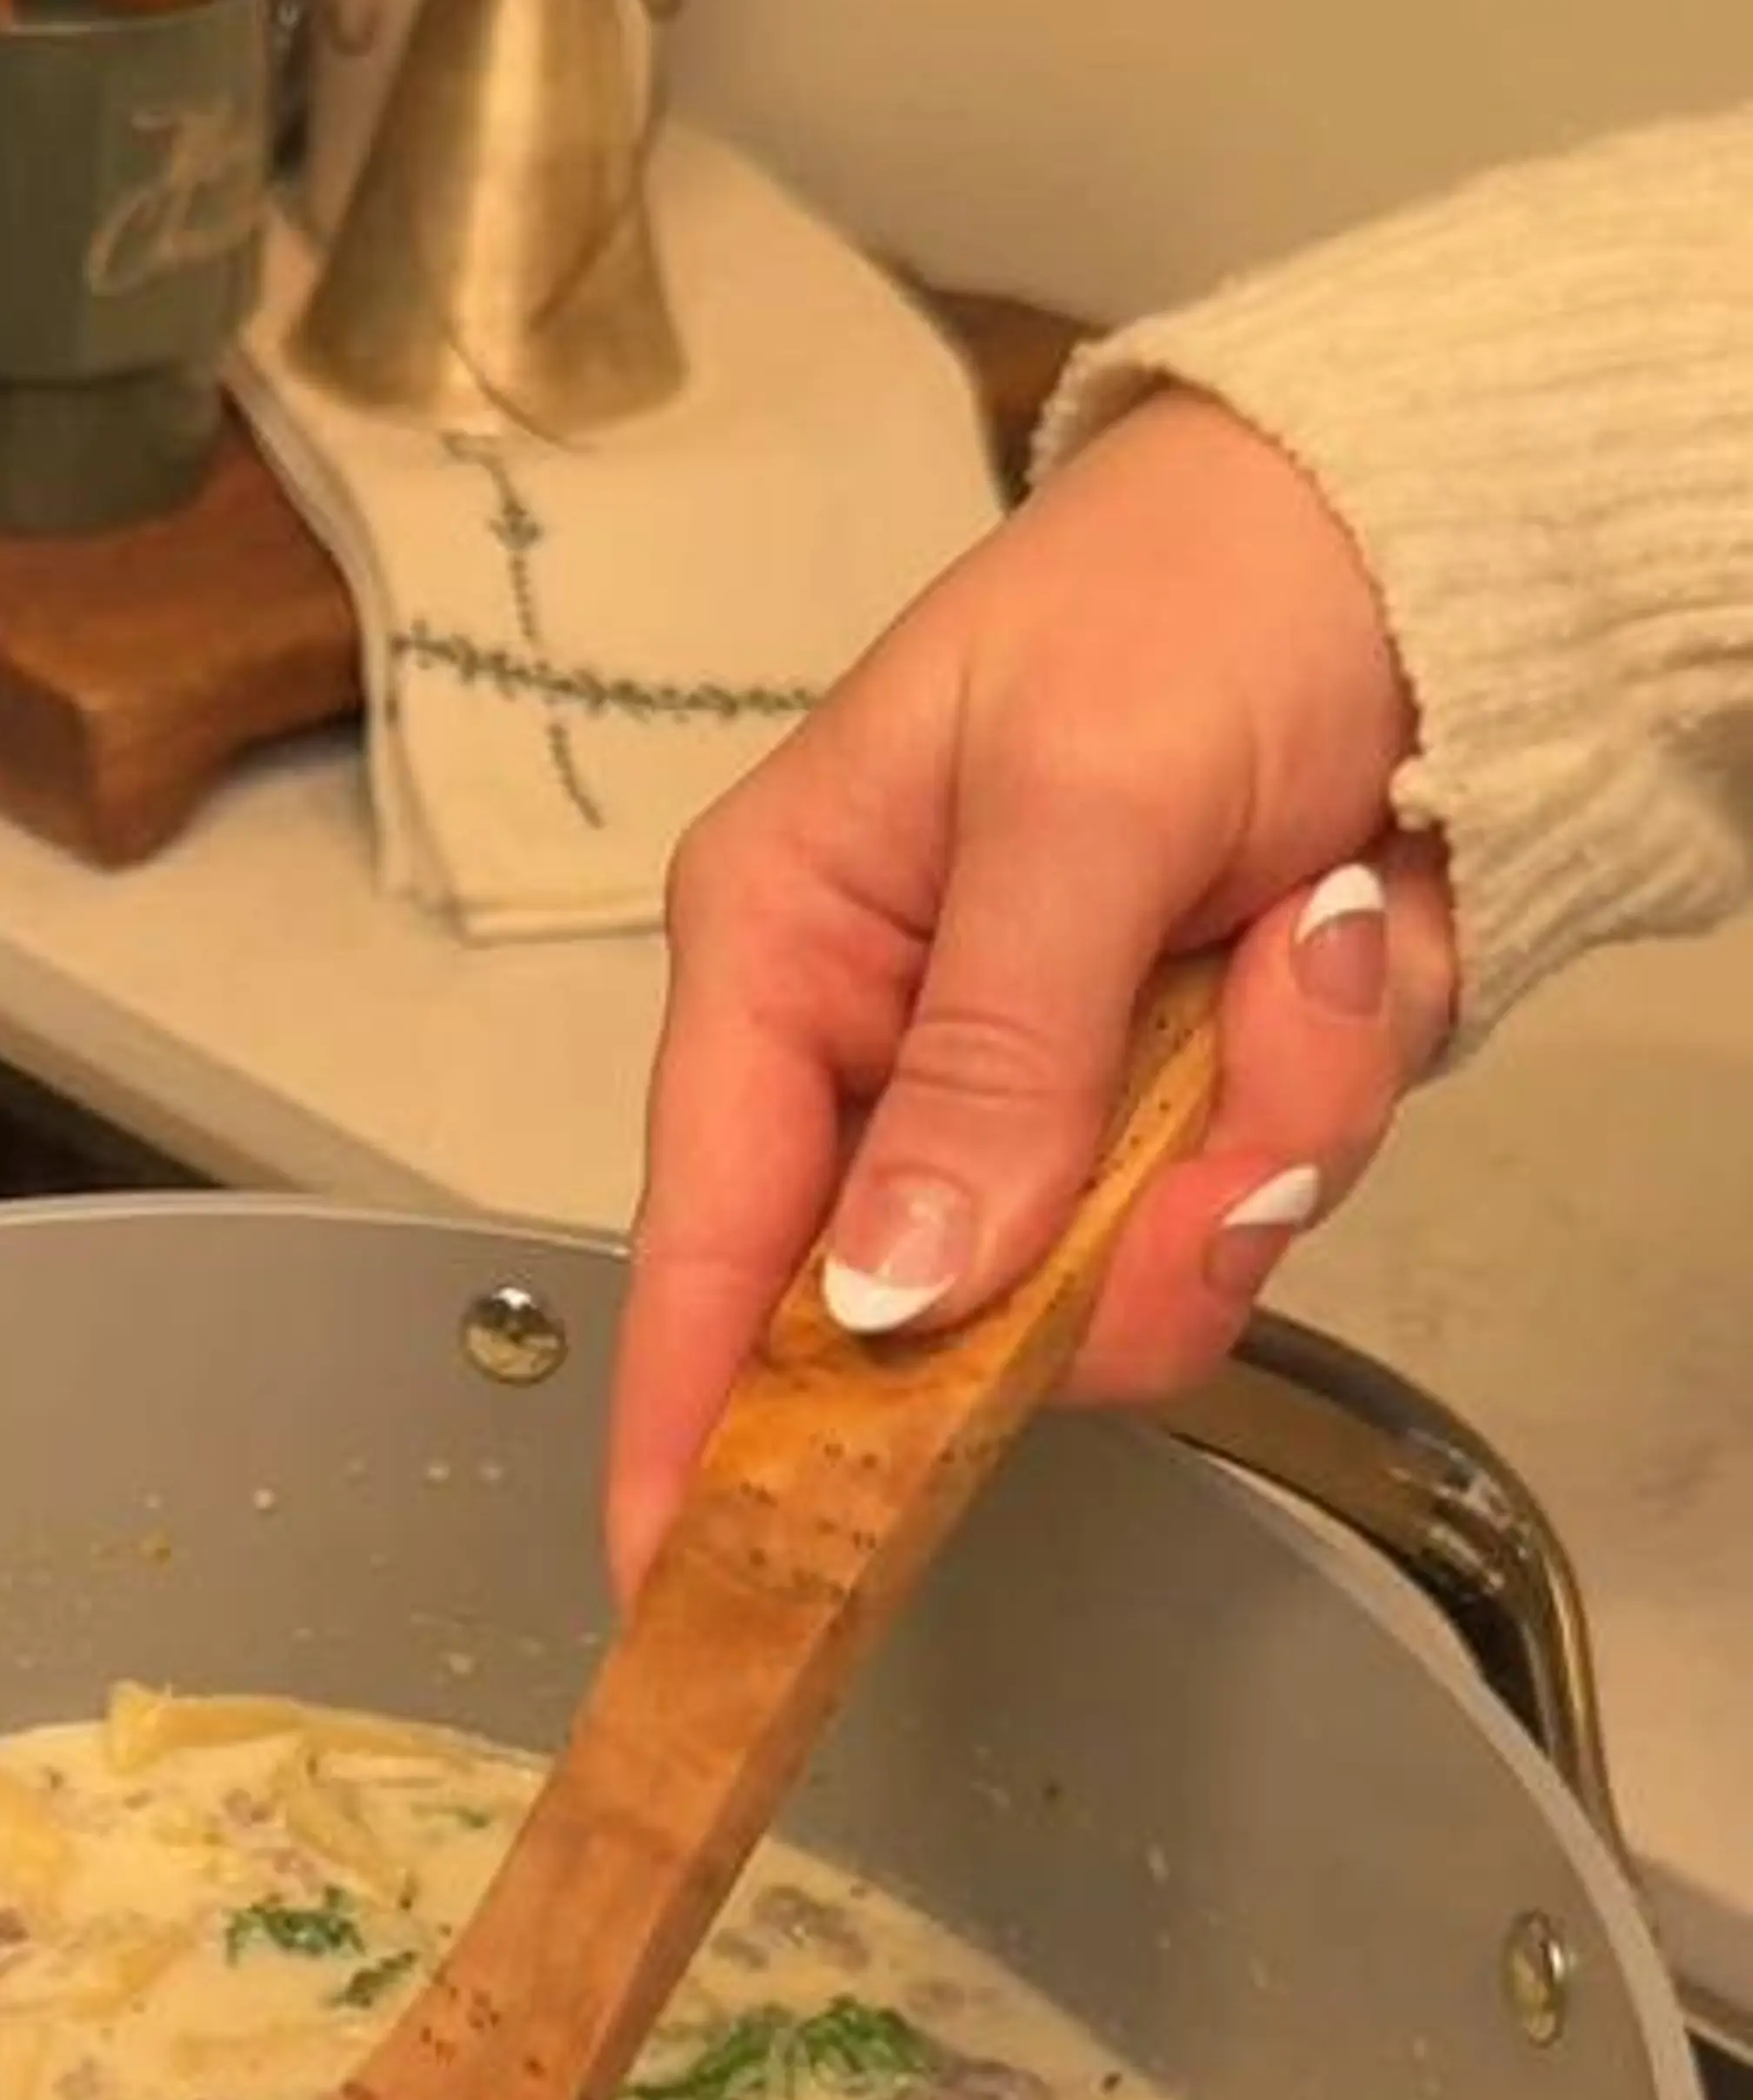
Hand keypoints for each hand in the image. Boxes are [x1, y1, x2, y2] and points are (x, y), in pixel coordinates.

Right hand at [606, 385, 1458, 1596]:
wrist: (1421, 519)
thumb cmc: (1189, 591)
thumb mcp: (1071, 801)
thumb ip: (984, 1061)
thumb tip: (884, 1294)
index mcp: (789, 951)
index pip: (708, 1235)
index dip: (688, 1421)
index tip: (678, 1581)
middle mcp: (901, 1050)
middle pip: (959, 1306)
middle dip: (1125, 1220)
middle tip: (1235, 1072)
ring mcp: (1054, 1092)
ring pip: (1140, 1269)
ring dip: (1266, 1118)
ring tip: (1317, 924)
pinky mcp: (1188, 1103)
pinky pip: (1260, 1199)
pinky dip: (1337, 1080)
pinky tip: (1348, 925)